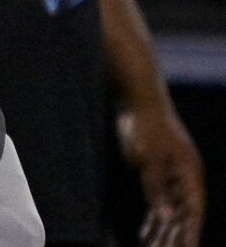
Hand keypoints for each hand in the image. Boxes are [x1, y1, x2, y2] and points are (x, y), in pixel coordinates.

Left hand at [119, 100, 205, 245]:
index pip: (193, 210)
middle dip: (176, 236)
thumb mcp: (147, 158)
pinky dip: (154, 216)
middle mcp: (186, 176)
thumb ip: (156, 188)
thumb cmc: (144, 125)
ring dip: (164, 230)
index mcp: (190, 173)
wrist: (138, 97)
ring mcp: (173, 173)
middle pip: (184, 213)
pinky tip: (146, 232)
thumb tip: (165, 217)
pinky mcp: (159, 170)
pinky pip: (160, 200)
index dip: (191, 232)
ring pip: (171, 209)